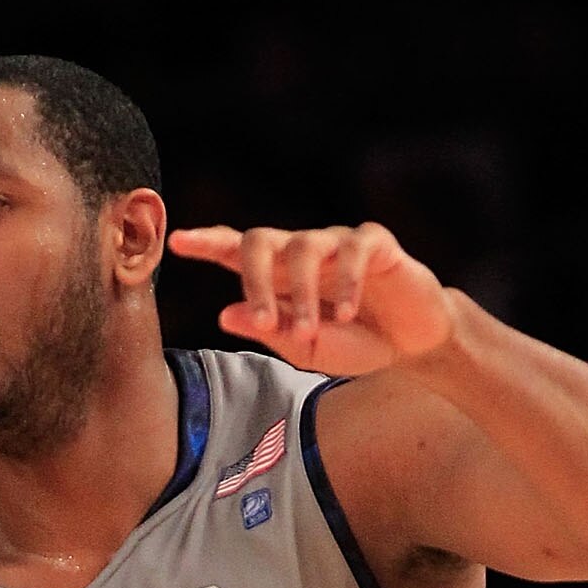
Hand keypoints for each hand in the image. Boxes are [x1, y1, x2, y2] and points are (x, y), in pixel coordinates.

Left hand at [168, 220, 455, 377]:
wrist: (410, 344)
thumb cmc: (354, 342)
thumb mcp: (307, 348)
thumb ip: (270, 330)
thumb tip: (226, 314)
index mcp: (279, 275)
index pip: (236, 250)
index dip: (207, 242)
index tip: (177, 241)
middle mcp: (303, 251)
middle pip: (261, 239)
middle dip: (254, 279)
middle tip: (262, 323)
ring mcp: (337, 242)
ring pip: (305, 246)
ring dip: (301, 293)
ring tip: (309, 331)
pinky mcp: (374, 243)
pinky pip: (353, 248)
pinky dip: (346, 282)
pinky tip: (345, 313)